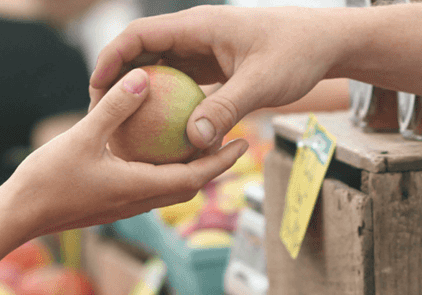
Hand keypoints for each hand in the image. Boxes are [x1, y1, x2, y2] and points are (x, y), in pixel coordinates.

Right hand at [4, 68, 248, 238]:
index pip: (195, 177)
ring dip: (189, 170)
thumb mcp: (82, 137)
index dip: (222, 161)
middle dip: (214, 166)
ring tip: (200, 143)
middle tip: (232, 141)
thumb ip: (114, 108)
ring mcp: (124, 206)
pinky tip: (155, 150)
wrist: (19, 216)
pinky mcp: (111, 204)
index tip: (243, 143)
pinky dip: (162, 170)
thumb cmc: (47, 180)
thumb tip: (143, 77)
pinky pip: (148, 186)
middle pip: (189, 186)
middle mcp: (138, 201)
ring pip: (169, 189)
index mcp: (139, 188)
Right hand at [90, 5, 338, 150]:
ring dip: (140, 94)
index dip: (112, 58)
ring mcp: (203, 50)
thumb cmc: (297, 55)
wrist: (326, 44)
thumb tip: (193, 141)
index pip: (139, 34)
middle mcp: (195, 34)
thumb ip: (226, 110)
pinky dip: (166, 104)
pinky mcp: (213, 66)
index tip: (96, 88)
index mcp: (198, 25)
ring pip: (159, 69)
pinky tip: (159, 134)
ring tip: (122, 127)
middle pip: (142, 52)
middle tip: (100, 115)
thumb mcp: (261, 84)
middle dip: (117, 80)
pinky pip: (180, 84)